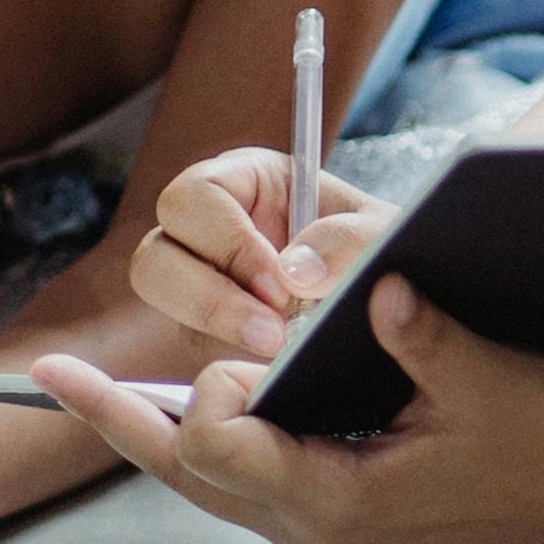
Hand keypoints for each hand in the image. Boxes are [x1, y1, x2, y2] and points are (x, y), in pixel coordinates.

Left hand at [37, 276, 543, 543]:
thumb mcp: (488, 378)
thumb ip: (424, 334)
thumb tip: (376, 285)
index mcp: (339, 501)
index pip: (218, 448)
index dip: (206, 394)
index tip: (240, 353)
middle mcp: (315, 528)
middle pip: (184, 472)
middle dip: (116, 420)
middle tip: (48, 375)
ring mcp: (321, 527)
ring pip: (205, 481)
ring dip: (150, 429)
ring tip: (87, 389)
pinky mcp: (335, 512)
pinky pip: (241, 479)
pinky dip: (201, 438)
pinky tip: (179, 400)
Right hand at [133, 146, 390, 356]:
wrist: (387, 299)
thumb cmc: (380, 249)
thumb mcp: (382, 234)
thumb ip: (351, 240)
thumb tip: (297, 271)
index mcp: (245, 181)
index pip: (198, 196)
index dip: (229, 241)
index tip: (279, 284)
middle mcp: (209, 224)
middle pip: (156, 249)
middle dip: (210, 294)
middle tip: (272, 329)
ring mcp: (197, 274)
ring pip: (157, 290)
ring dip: (208, 322)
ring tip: (271, 345)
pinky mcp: (199, 323)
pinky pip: (183, 335)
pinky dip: (218, 350)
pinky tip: (267, 362)